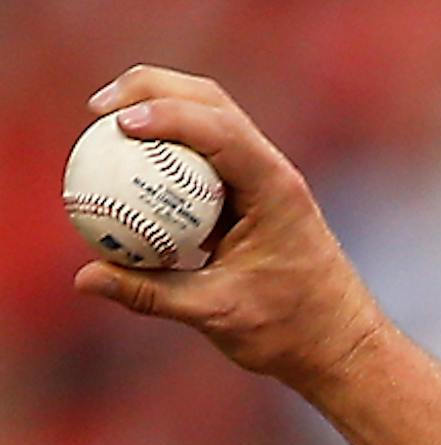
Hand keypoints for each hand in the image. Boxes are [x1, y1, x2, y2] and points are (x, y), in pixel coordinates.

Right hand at [72, 67, 387, 394]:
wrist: (344, 347)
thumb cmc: (294, 333)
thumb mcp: (220, 315)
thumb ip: (153, 294)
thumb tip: (87, 279)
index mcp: (275, 190)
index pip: (218, 130)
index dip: (164, 115)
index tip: (116, 125)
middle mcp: (273, 173)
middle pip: (209, 102)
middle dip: (150, 91)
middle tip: (98, 111)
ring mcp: (266, 180)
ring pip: (209, 119)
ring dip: (160, 110)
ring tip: (108, 125)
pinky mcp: (255, 195)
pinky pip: (207, 155)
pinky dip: (171, 148)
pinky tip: (133, 166)